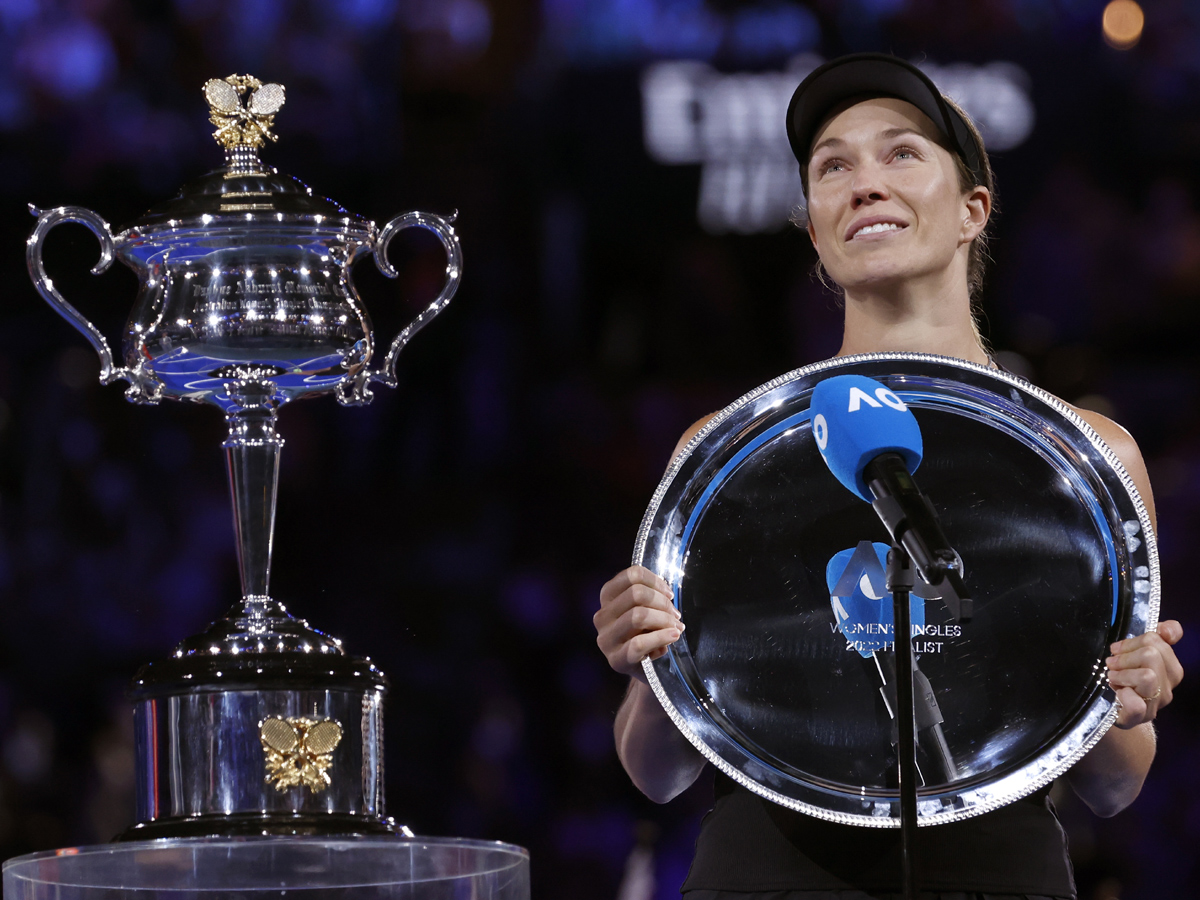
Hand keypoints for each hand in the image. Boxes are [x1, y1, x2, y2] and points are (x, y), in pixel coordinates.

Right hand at [595, 565, 682, 681]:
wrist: (648, 671)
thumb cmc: (648, 635)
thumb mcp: (646, 611)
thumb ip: (651, 597)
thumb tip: (667, 592)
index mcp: (608, 597)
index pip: (632, 575)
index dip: (656, 581)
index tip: (669, 594)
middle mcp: (602, 616)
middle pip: (636, 593)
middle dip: (662, 602)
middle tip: (676, 615)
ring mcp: (606, 639)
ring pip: (638, 615)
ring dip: (664, 619)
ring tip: (676, 627)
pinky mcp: (616, 660)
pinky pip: (639, 643)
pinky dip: (661, 637)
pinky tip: (673, 636)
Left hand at [1107, 620, 1183, 728]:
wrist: (1113, 710)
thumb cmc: (1124, 677)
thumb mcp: (1135, 654)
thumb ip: (1155, 636)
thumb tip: (1167, 629)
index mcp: (1169, 668)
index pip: (1160, 641)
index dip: (1134, 641)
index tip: (1117, 648)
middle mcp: (1167, 687)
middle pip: (1151, 655)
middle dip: (1125, 656)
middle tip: (1111, 663)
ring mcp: (1155, 704)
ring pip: (1147, 676)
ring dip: (1122, 673)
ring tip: (1112, 676)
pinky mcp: (1138, 719)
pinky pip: (1136, 705)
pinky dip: (1124, 695)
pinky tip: (1117, 692)